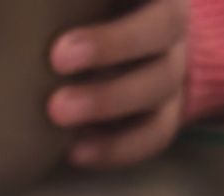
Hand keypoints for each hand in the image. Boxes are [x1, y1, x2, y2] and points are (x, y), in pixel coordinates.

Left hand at [48, 0, 189, 168]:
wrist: (116, 59)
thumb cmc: (71, 17)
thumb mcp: (67, 7)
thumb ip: (53, 1)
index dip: (119, 22)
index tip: (67, 39)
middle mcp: (167, 24)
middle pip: (162, 27)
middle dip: (112, 43)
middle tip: (57, 57)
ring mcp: (170, 72)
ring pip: (159, 84)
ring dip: (108, 99)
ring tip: (56, 112)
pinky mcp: (164, 117)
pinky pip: (153, 136)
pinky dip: (116, 148)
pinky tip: (74, 152)